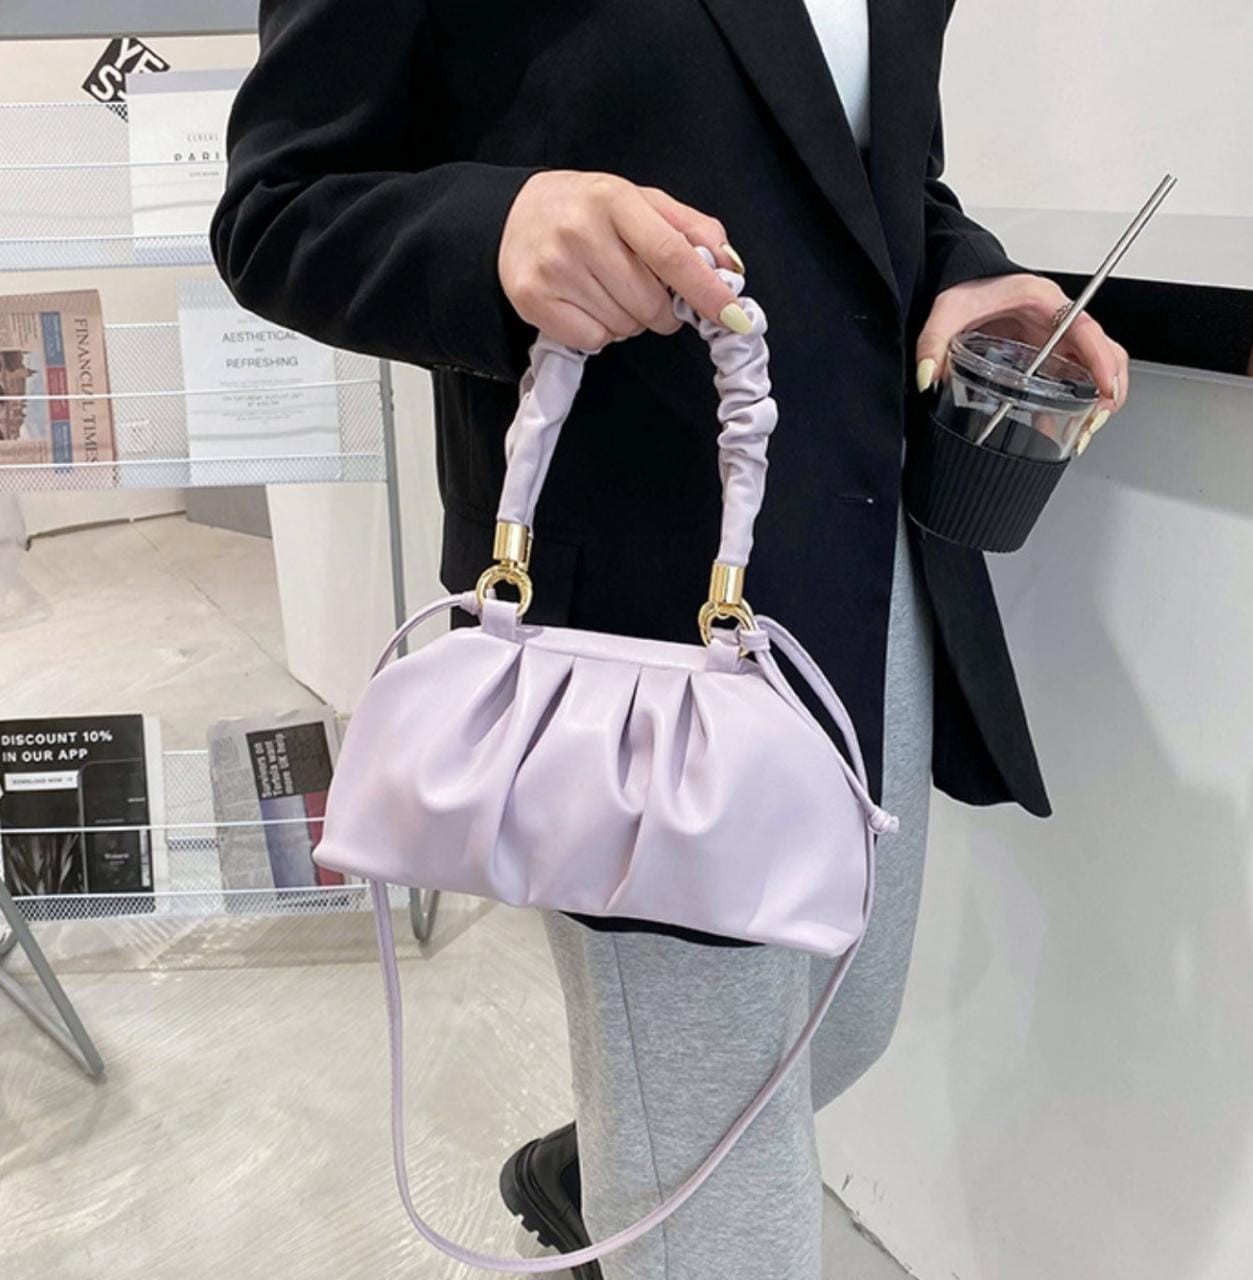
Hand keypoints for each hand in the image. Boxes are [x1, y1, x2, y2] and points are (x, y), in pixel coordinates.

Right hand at [498, 170, 748, 350]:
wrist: (515, 215)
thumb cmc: (589, 211)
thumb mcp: (642, 202)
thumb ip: (692, 230)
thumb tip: (729, 267)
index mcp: (614, 199)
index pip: (671, 254)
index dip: (707, 291)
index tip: (734, 317)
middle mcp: (579, 231)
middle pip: (650, 304)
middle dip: (660, 309)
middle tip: (641, 287)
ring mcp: (553, 267)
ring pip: (624, 327)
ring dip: (628, 319)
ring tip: (605, 288)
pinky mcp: (532, 298)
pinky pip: (594, 340)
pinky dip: (599, 332)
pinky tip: (585, 304)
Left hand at [916, 274, 1129, 450]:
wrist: (961, 276)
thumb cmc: (964, 284)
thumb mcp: (947, 310)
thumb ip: (933, 342)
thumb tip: (927, 376)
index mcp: (1041, 300)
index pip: (1085, 330)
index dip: (1101, 361)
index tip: (1106, 390)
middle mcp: (1054, 318)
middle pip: (1101, 352)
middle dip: (1108, 388)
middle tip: (1092, 422)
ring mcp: (1052, 335)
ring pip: (1091, 366)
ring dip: (1093, 398)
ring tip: (1079, 431)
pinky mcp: (1044, 350)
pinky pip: (1070, 374)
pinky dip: (1072, 399)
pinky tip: (1058, 422)